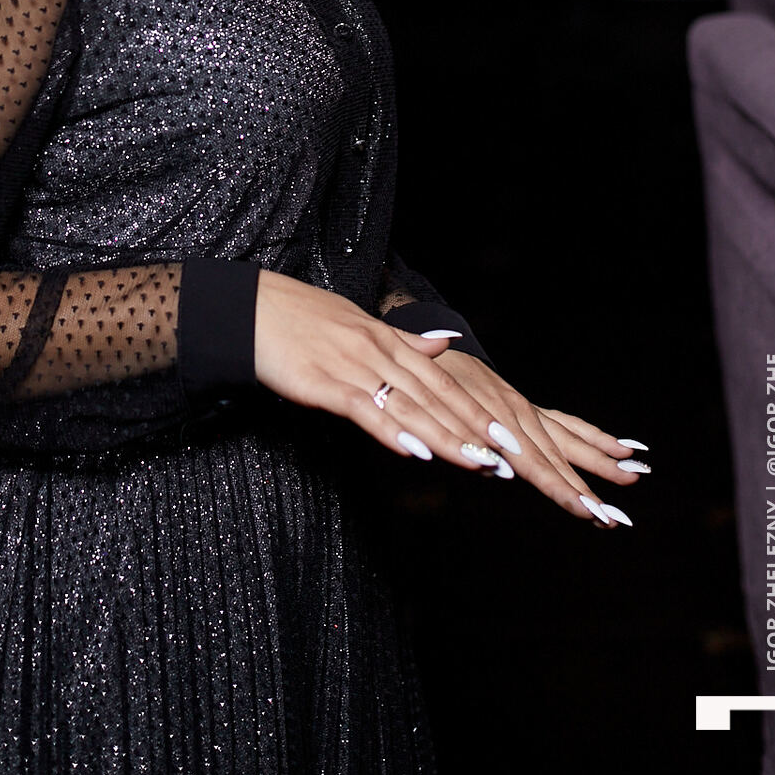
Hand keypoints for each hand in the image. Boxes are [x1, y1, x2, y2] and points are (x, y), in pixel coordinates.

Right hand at [253, 271, 639, 526]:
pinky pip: (366, 411)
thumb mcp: (359, 330)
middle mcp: (383, 354)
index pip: (448, 387)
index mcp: (393, 345)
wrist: (253, 309)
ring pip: (412, 408)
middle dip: (482, 434)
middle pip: (440, 401)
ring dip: (450, 438)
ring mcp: (355, 368)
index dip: (484, 416)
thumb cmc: (303, 325)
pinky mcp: (326, 384)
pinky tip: (416, 452)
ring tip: (485, 465)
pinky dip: (393, 431)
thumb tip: (441, 345)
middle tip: (522, 465)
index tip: (521, 443)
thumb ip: (403, 345)